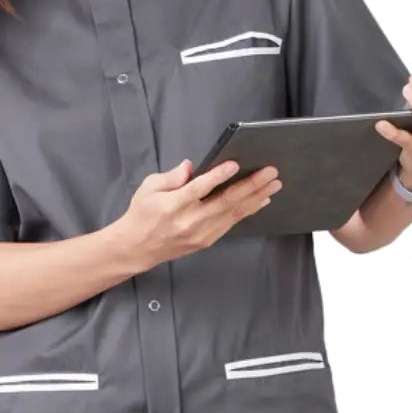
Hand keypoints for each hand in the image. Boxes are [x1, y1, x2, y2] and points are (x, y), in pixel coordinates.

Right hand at [115, 157, 282, 267]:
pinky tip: (260, 200)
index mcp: (173, 206)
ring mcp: (200, 234)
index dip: (217, 176)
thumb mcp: (148, 188)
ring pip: (233, 214)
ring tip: (273, 185)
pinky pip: (231, 223)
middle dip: (251, 185)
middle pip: (225, 202)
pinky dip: (247, 211)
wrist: (137, 248)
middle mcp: (189, 221)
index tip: (235, 164)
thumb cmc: (142, 214)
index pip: (198, 188)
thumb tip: (191, 167)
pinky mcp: (206, 241)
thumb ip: (171, 176)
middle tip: (270, 172)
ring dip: (256, 198)